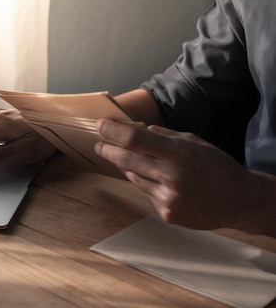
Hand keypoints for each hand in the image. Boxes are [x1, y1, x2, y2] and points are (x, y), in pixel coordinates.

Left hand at [94, 118, 274, 232]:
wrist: (239, 201)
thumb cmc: (216, 166)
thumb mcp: (194, 142)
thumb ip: (163, 136)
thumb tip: (133, 128)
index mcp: (181, 153)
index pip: (137, 139)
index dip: (114, 131)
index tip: (100, 125)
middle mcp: (173, 176)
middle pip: (127, 160)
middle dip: (108, 150)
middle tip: (99, 144)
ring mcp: (168, 198)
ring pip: (134, 177)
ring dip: (126, 166)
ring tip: (125, 158)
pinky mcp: (167, 214)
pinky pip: (146, 193)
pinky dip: (146, 184)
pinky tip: (159, 182)